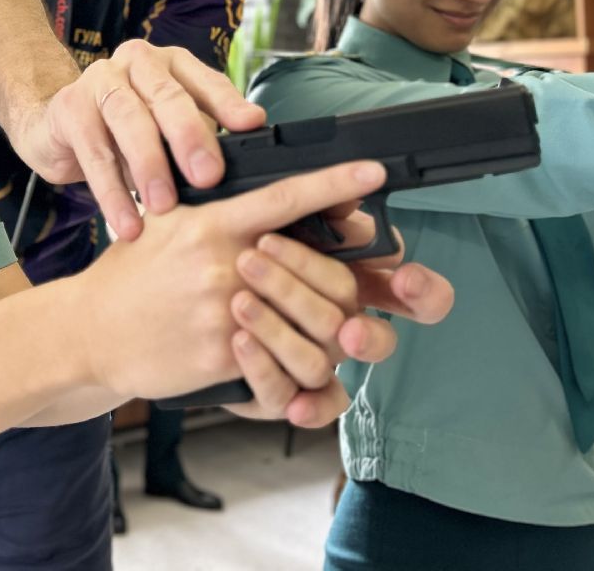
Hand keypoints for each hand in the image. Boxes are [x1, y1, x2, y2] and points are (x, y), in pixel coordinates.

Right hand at [13, 40, 267, 241]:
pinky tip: (126, 221)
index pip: (206, 80)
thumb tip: (244, 172)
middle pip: (167, 95)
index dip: (229, 104)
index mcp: (172, 64)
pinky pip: (93, 151)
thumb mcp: (167, 131)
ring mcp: (100, 79)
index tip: (252, 127)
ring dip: (148, 165)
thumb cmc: (124, 131)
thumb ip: (201, 139)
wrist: (56, 127)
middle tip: (207, 177)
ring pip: (129, 119)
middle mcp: (138, 62)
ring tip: (163, 205)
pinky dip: (111, 191)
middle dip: (189, 137)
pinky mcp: (70, 106)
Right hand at [66, 160, 385, 405]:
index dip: (335, 182)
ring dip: (317, 319)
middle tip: (345, 274)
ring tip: (314, 319)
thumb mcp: (167, 222)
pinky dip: (284, 356)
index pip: (286, 195)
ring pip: (305, 316)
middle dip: (337, 272)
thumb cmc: (130, 274)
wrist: (90, 329)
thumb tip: (261, 192)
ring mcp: (226, 310)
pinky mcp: (224, 354)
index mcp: (213, 223)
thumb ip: (214, 206)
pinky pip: (279, 358)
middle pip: (315, 264)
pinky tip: (275, 349)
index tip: (373, 171)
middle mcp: (225, 263)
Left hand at [225, 207, 453, 427]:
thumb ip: (313, 206)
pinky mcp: (279, 396)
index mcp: (353, 284)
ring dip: (278, 326)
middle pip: (363, 329)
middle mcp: (343, 331)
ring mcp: (314, 366)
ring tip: (239, 299)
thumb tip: (345, 197)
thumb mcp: (261, 218)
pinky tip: (241, 342)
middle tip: (264, 261)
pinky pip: (284, 396)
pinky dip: (263, 368)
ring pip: (318, 360)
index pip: (414, 296)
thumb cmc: (228, 253)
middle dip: (312, 294)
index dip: (422, 292)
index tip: (405, 277)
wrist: (171, 307)